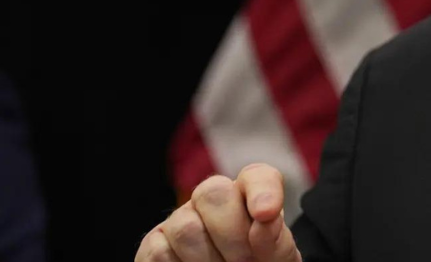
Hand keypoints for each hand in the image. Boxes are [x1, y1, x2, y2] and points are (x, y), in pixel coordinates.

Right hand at [135, 163, 300, 261]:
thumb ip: (275, 239)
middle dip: (231, 232)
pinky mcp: (154, 243)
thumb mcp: (274, 257)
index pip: (257, 176)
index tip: (266, 214)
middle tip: (244, 261)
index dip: (261, 190)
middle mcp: (212, 199)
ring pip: (185, 227)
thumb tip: (263, 219)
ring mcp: (180, 219)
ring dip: (208, 259)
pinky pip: (160, 252)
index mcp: (249, 196)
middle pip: (212, 192)